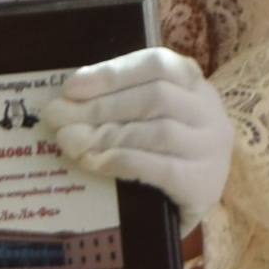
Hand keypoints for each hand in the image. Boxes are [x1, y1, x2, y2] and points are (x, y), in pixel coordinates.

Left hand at [45, 47, 233, 226]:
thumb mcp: (152, 118)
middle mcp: (209, 112)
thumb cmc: (165, 153)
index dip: (112, 73)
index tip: (71, 87)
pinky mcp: (202, 184)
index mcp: (194, 84)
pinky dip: (122, 162)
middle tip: (59, 117)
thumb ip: (120, 106)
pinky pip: (160, 168)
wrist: (193, 204)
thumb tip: (67, 104)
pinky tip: (94, 162)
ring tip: (70, 141)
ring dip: (107, 134)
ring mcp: (210, 149)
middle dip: (101, 106)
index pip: (157, 64)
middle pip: (155, 97)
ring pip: (157, 132)